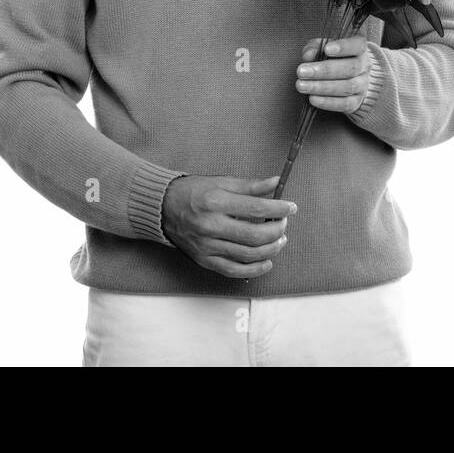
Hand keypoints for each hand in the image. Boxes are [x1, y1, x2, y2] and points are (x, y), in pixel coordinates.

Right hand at [161, 175, 294, 278]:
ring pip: (248, 255)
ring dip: (271, 249)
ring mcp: (207, 246)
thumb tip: (276, 183)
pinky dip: (254, 269)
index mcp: (216, 202)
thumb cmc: (193, 192)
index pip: (256, 208)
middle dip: (277, 230)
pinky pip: (233, 270)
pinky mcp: (204, 260)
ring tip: (280, 240)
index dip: (279, 209)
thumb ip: (250, 185)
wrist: (162, 208)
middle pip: (254, 235)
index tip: (291, 207)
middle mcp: (211, 226)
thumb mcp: (221, 182)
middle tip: (284, 224)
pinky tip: (267, 262)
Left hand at [297, 35, 371, 113]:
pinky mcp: (356, 102)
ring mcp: (362, 85)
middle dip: (324, 70)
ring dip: (321, 87)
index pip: (357, 45)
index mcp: (359, 48)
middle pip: (350, 68)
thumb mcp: (324, 47)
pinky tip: (312, 98)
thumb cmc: (334, 58)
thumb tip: (308, 56)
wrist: (350, 78)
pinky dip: (327, 102)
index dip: (343, 47)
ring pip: (346, 87)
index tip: (326, 49)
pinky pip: (344, 104)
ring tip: (302, 86)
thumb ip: (315, 47)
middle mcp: (364, 66)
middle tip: (301, 71)